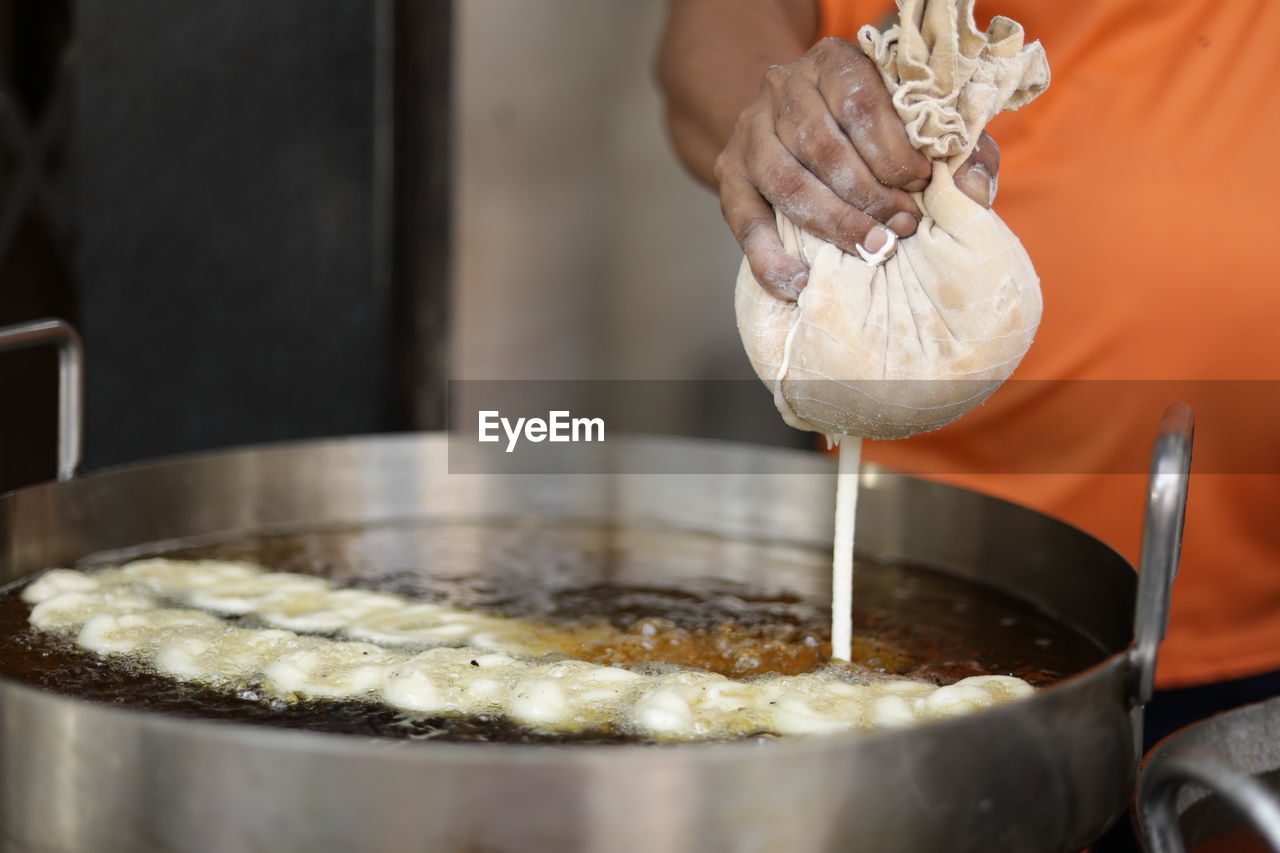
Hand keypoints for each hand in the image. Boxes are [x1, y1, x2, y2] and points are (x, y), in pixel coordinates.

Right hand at [715, 37, 1000, 300]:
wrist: (794, 124)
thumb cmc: (872, 130)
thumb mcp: (919, 122)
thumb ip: (958, 149)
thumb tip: (973, 190)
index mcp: (832, 61)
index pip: (860, 102)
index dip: (892, 150)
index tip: (920, 184)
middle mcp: (782, 88)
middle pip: (820, 145)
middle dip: (868, 194)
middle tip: (903, 226)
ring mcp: (749, 132)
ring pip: (786, 182)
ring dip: (832, 223)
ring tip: (871, 248)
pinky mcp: (729, 175)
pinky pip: (744, 223)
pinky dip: (770, 258)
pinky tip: (801, 282)